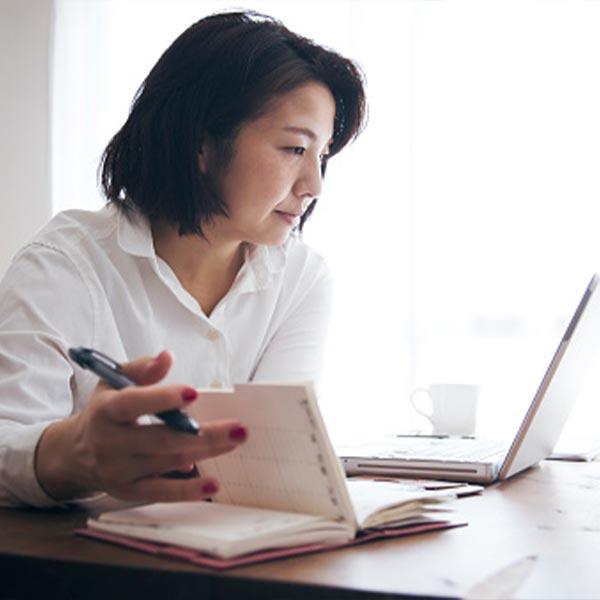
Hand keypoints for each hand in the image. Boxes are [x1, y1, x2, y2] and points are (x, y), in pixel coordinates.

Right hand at [35, 350, 246, 502]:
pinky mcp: (128, 491)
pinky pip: (161, 493)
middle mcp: (110, 442)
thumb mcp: (113, 381)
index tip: (194, 393)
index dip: (162, 398)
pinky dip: (188, 491)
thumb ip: (141, 368)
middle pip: (160, 439)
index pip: (132, 404)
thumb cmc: (104, 410)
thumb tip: (167, 357)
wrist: (75, 453)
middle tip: (238, 427)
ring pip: (168, 462)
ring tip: (235, 440)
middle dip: (203, 434)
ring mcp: (119, 470)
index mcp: (106, 410)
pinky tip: (213, 484)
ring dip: (206, 452)